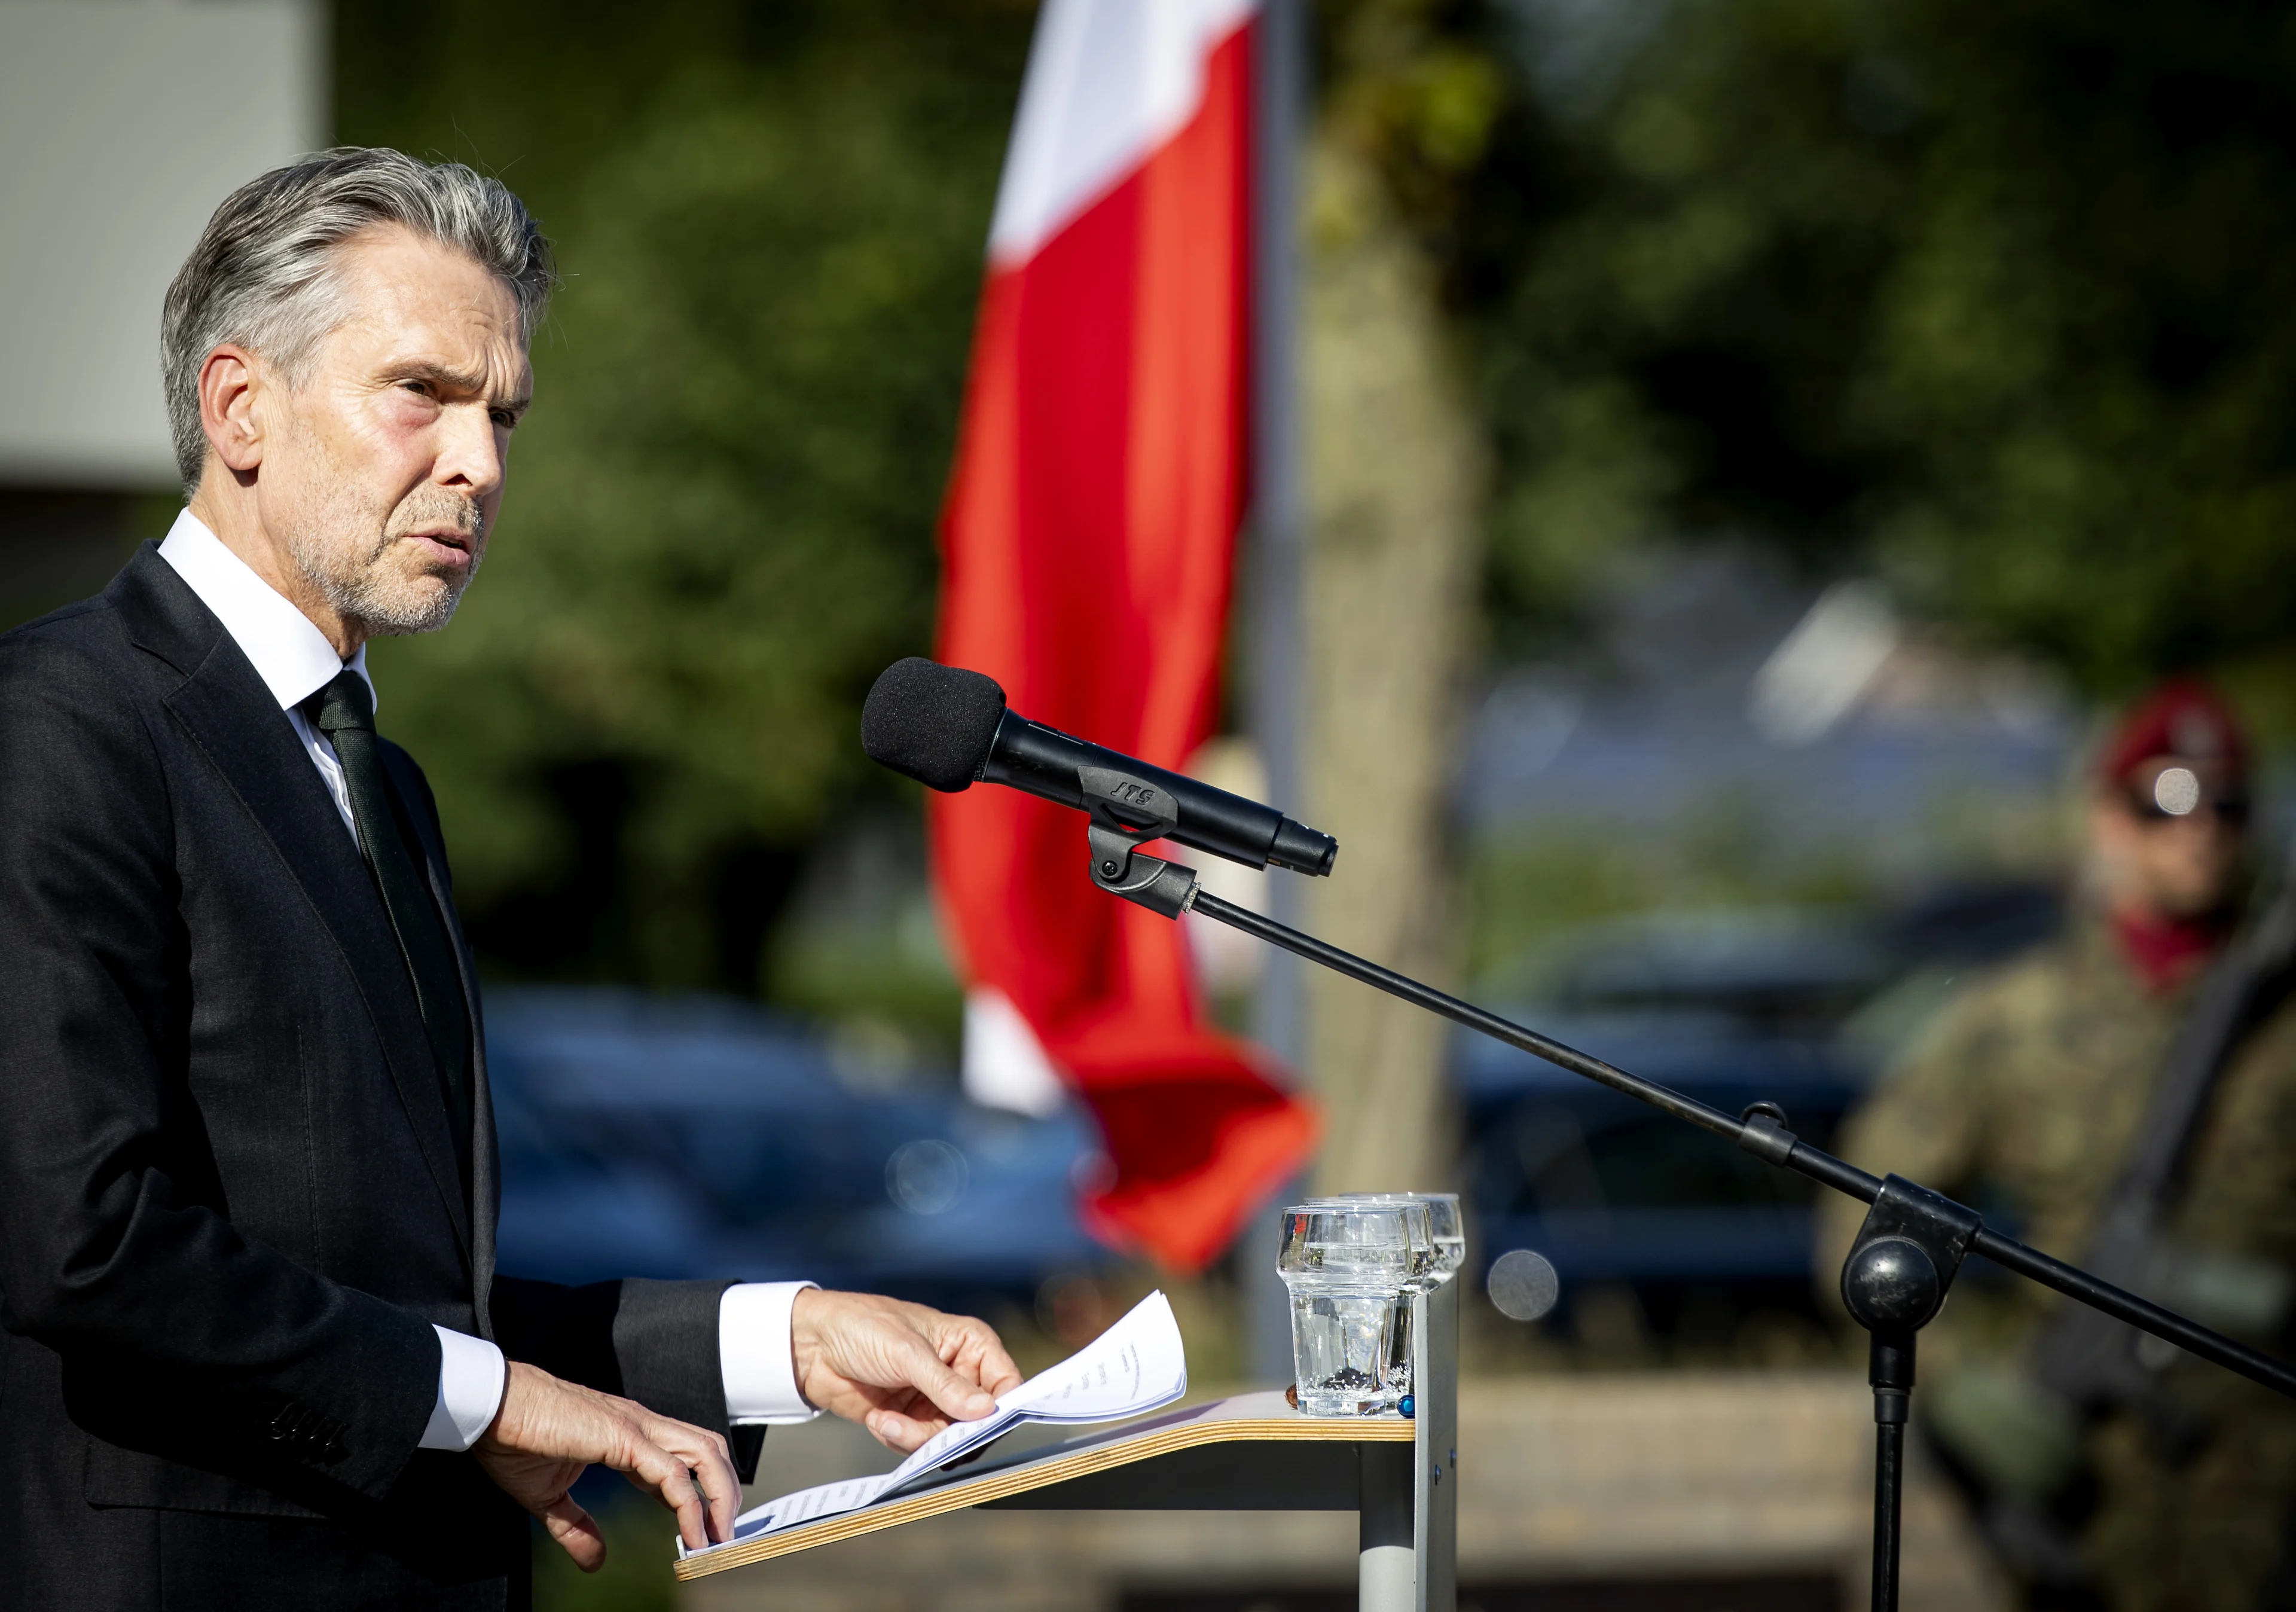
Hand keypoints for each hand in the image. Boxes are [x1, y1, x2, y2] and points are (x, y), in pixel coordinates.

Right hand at [473, 1360, 739, 1570]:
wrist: (492, 1409)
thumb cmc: (515, 1439)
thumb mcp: (550, 1496)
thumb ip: (576, 1526)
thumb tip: (595, 1560)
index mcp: (628, 1435)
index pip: (684, 1460)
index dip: (700, 1495)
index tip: (704, 1531)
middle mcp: (641, 1425)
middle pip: (708, 1452)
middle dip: (724, 1493)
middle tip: (724, 1538)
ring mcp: (637, 1426)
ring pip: (704, 1455)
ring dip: (719, 1499)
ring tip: (719, 1540)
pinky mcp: (624, 1436)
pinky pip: (672, 1474)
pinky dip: (690, 1505)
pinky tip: (693, 1533)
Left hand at [790, 1289, 1023, 1452]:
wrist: (811, 1345)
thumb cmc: (863, 1327)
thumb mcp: (907, 1353)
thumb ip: (946, 1385)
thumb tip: (986, 1411)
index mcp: (970, 1344)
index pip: (1006, 1382)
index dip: (1001, 1408)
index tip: (982, 1427)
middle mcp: (959, 1373)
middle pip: (978, 1421)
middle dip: (949, 1433)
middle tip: (927, 1437)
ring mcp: (934, 1399)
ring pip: (947, 1439)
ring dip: (915, 1438)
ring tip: (885, 1420)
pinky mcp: (910, 1419)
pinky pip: (919, 1445)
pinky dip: (898, 1438)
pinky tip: (877, 1419)